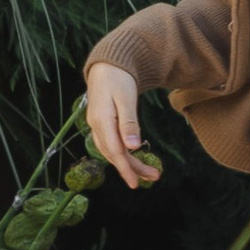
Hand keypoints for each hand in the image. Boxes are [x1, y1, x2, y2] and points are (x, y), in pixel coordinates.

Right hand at [84, 62, 160, 189]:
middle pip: (114, 154)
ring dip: (128, 164)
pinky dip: (122, 154)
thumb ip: (129, 123)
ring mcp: (97, 126)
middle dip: (132, 168)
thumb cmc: (118, 79)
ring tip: (148, 173)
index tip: (136, 183)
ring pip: (112, 151)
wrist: (107, 66)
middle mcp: (96, 126)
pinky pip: (110, 144)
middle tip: (153, 177)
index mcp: (101, 121)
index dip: (125, 168)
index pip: (114, 151)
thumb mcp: (126, 99)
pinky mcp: (101, 124)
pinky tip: (132, 159)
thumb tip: (133, 147)